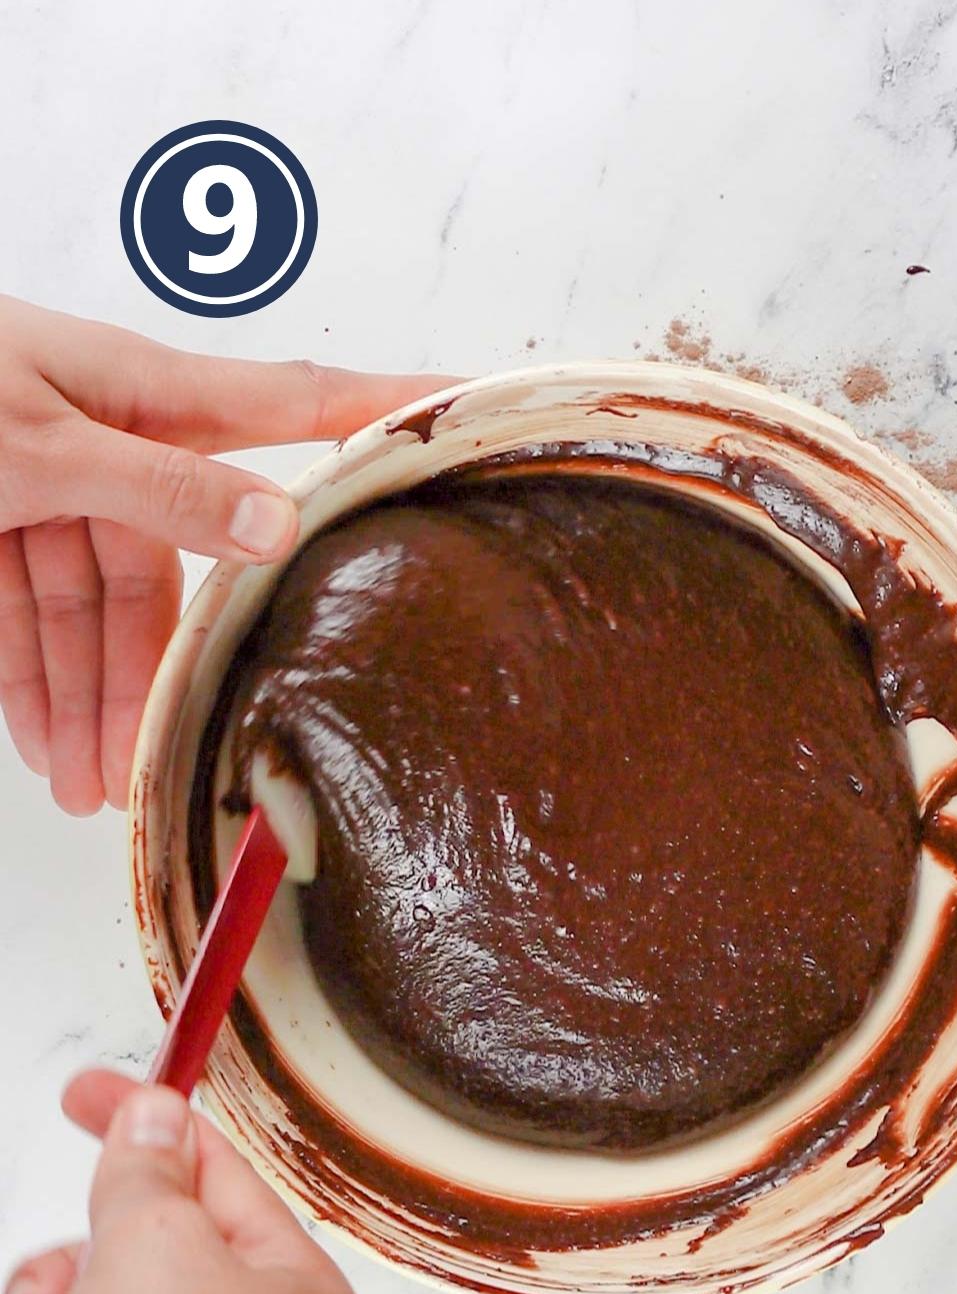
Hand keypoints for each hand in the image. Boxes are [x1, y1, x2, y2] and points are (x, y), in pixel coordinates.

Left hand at [0, 295, 444, 813]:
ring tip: (90, 789)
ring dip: (85, 701)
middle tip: (161, 766)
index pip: (292, 402)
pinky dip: (26, 680)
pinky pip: (21, 615)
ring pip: (87, 610)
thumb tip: (278, 522)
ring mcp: (40, 483)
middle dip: (157, 674)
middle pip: (167, 569)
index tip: (464, 406)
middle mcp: (105, 441)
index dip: (384, 405)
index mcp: (141, 394)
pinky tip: (38, 744)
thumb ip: (154, 489)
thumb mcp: (38, 439)